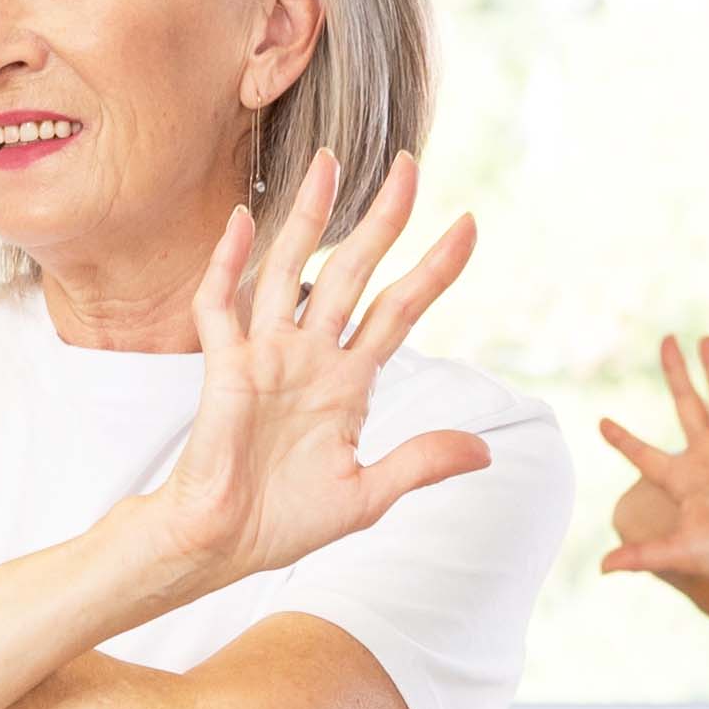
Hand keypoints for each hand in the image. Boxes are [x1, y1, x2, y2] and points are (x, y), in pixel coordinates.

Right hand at [144, 150, 490, 592]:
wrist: (221, 545)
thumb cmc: (286, 523)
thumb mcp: (367, 496)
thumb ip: (420, 463)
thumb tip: (486, 451)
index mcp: (348, 384)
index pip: (400, 311)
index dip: (434, 270)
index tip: (468, 225)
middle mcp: (310, 357)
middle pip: (352, 272)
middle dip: (382, 220)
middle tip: (410, 167)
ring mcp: (266, 357)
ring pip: (290, 271)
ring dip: (308, 218)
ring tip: (329, 164)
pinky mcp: (224, 368)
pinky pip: (222, 306)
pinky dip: (230, 264)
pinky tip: (244, 221)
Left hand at [597, 337, 708, 593]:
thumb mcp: (680, 551)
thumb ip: (641, 555)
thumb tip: (601, 568)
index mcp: (682, 478)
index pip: (644, 454)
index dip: (623, 440)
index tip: (602, 423)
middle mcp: (706, 454)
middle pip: (685, 404)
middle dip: (675, 374)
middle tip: (666, 343)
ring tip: (703, 338)